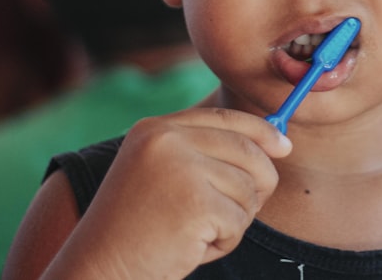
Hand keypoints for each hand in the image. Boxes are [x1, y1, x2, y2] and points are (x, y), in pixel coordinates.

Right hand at [47, 108, 291, 278]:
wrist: (98, 269)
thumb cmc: (136, 231)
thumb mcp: (161, 175)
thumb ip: (204, 154)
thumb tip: (274, 145)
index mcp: (156, 129)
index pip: (224, 118)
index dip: (261, 131)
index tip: (283, 147)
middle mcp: (167, 140)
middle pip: (247, 150)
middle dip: (259, 183)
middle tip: (243, 209)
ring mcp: (180, 169)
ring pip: (247, 189)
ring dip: (233, 220)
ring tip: (196, 233)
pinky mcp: (194, 204)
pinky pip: (238, 221)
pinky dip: (224, 242)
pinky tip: (192, 247)